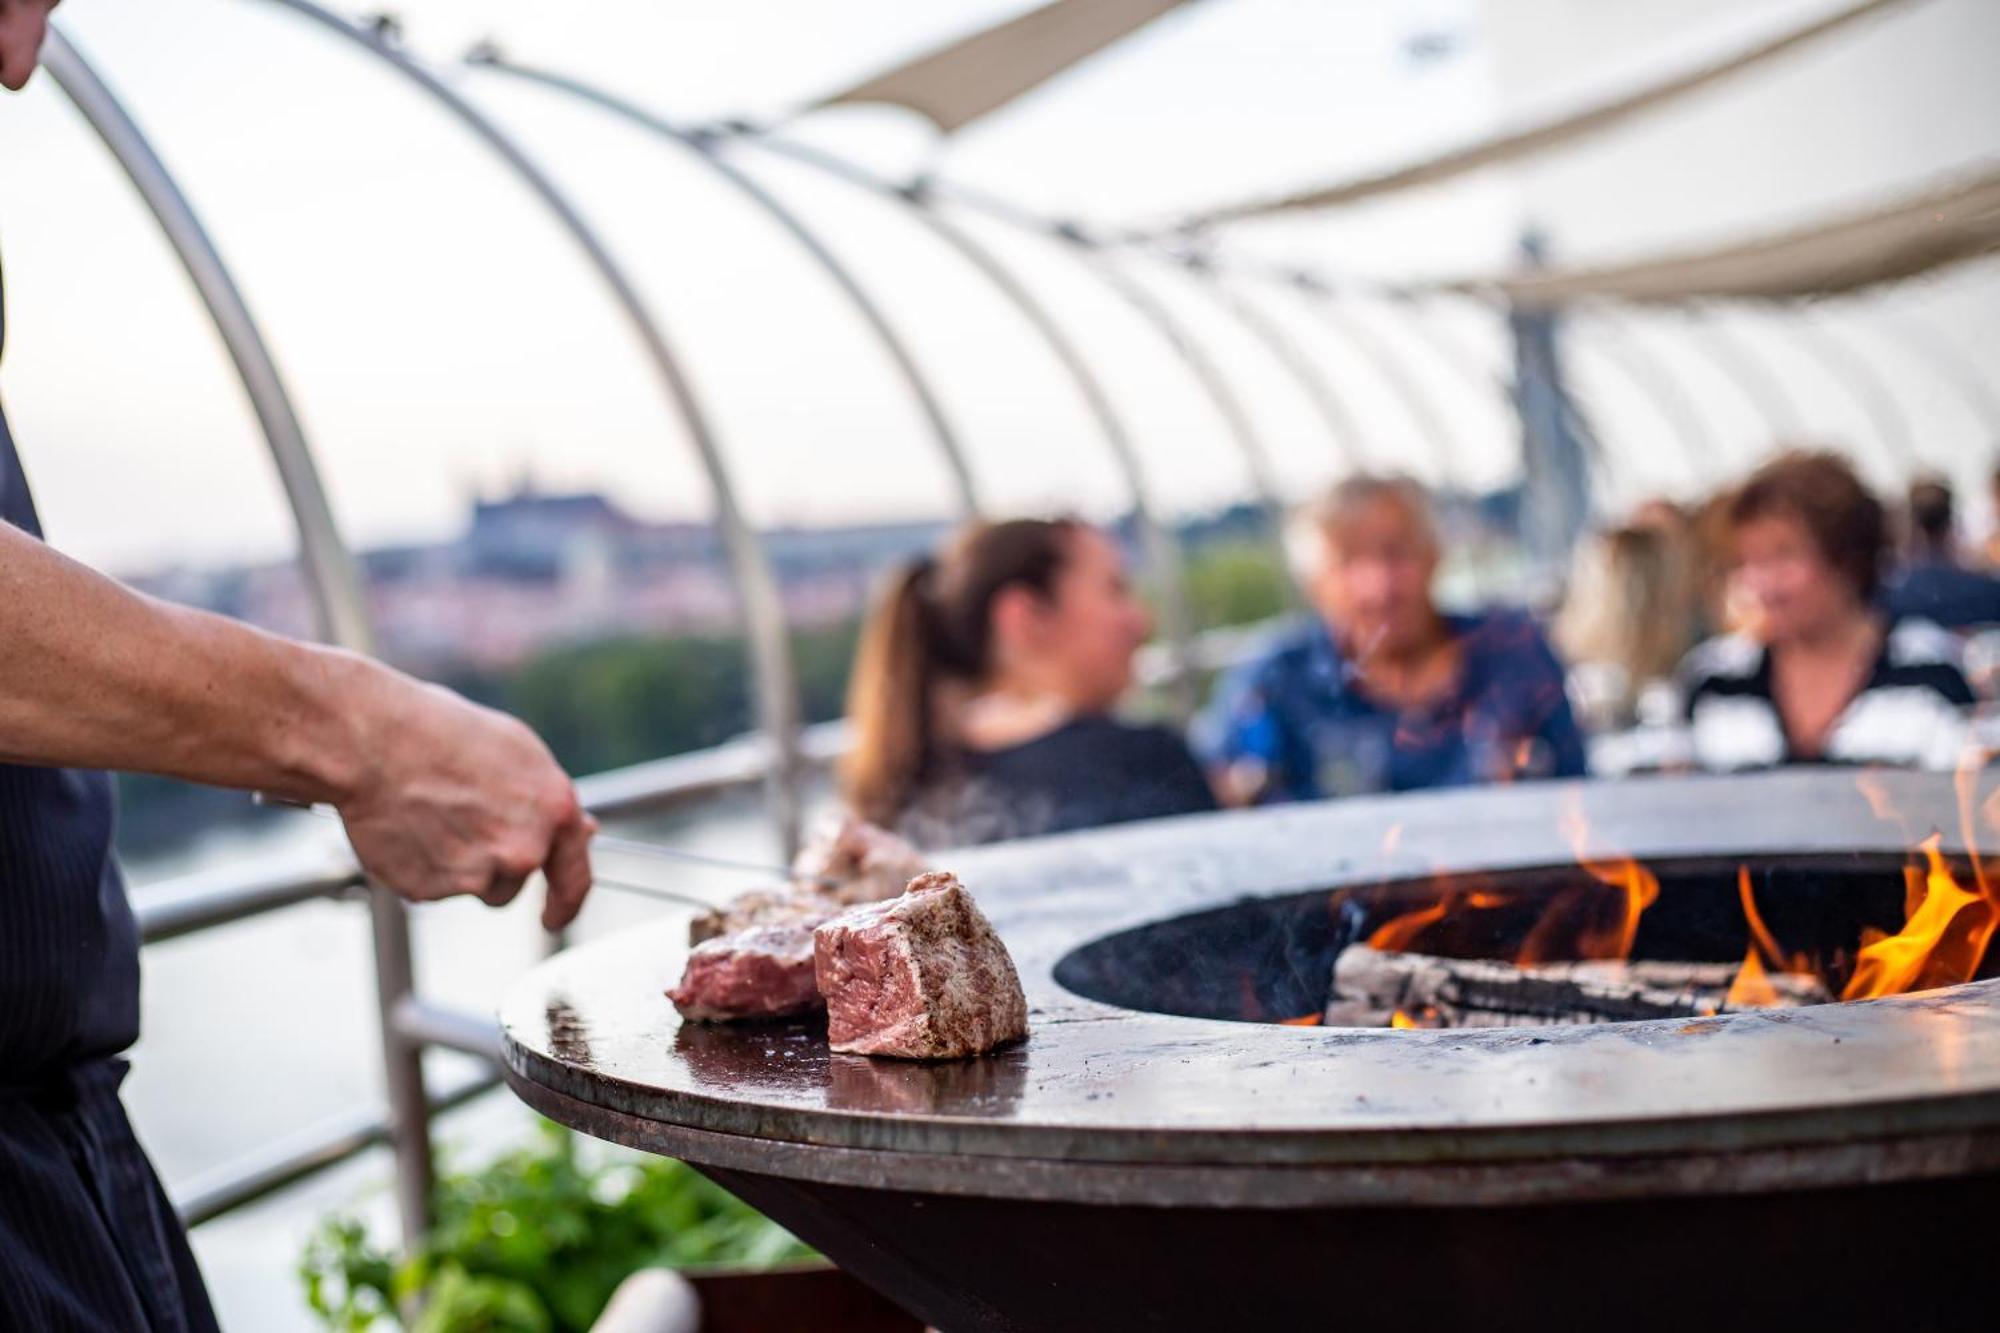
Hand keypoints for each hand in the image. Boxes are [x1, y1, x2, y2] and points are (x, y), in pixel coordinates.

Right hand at [331, 669, 594, 930]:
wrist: (375, 742)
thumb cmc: (444, 734)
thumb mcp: (519, 752)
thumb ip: (550, 803)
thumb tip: (581, 830)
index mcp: (555, 812)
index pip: (575, 879)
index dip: (565, 904)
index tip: (555, 916)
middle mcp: (523, 850)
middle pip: (513, 883)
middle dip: (493, 863)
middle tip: (459, 822)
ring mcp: (476, 874)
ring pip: (472, 887)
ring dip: (457, 867)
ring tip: (430, 818)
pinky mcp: (429, 890)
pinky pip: (430, 888)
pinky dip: (419, 867)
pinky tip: (407, 828)